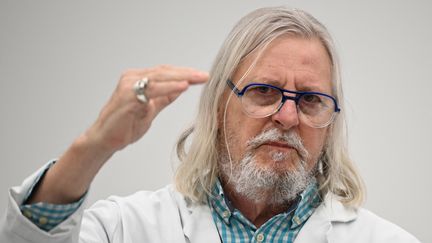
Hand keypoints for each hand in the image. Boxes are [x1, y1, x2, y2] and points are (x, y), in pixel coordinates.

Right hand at [86, 65, 207, 152]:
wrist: (105, 140)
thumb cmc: (125, 125)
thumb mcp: (150, 109)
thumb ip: (164, 98)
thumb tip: (181, 87)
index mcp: (137, 78)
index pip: (166, 72)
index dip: (184, 73)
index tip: (202, 76)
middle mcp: (132, 77)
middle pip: (165, 71)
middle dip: (187, 73)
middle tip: (205, 76)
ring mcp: (128, 85)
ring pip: (160, 76)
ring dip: (181, 77)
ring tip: (198, 78)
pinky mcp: (127, 96)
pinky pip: (152, 90)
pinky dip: (169, 87)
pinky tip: (183, 86)